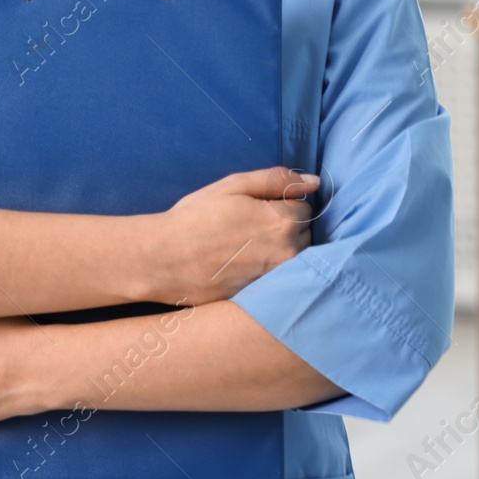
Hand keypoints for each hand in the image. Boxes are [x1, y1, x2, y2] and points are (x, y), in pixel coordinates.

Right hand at [144, 166, 319, 305]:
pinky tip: (242, 266)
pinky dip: (267, 270)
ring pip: (294, 258)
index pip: (304, 208)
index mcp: (283, 222)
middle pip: (304, 234)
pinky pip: (278, 279)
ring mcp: (276, 280)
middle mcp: (287, 255)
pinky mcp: (263, 297)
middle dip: (284, 227)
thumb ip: (277, 180)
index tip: (254, 207)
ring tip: (244, 247)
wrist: (164, 260)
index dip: (279, 203)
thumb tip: (314, 182)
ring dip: (279, 250)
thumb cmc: (195, 218)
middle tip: (248, 227)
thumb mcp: (233, 186)